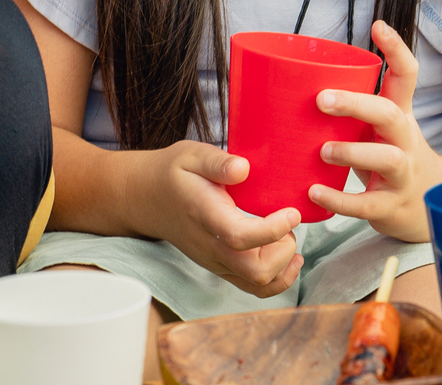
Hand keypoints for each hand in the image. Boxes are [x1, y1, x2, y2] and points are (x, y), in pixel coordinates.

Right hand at [140, 140, 305, 296]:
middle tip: (289, 223)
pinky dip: (277, 278)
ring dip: (283, 266)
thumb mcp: (192, 156)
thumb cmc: (175, 173)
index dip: (273, 230)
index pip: (241, 238)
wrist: (148, 198)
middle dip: (284, 250)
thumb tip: (243, 168)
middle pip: (255, 271)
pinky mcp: (220, 267)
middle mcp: (211, 247)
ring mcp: (215, 262)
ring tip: (288, 238)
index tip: (292, 212)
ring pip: (257, 284)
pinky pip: (252, 287)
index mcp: (206, 217)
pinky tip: (287, 256)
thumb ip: (217, 162)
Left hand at [309, 20, 441, 242]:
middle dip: (358, 104)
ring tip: (323, 151)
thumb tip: (289, 84)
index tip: (378, 26)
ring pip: (387, 158)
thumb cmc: (389, 158)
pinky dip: (340, 200)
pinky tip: (315, 192)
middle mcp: (405, 140)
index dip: (397, 50)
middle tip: (322, 99)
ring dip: (352, 153)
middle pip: (391, 114)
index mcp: (399, 115)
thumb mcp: (379, 129)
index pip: (407, 76)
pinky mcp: (391, 205)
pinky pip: (367, 203)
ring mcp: (402, 173)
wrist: (427, 204)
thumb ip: (350, 110)